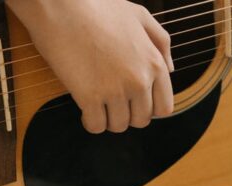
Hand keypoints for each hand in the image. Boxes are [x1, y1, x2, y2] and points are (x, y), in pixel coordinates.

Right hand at [8, 0, 173, 133]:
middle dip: (127, 115)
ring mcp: (115, 90)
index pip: (164, 108)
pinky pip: (96, 126)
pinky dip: (90, 122)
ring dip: (108, 119)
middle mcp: (139, 80)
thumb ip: (160, 42)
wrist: (61, 6)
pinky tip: (84, 108)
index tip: (134, 103)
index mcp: (154, 63)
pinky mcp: (90, 97)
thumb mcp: (138, 16)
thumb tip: (169, 70)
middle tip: (112, 102)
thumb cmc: (97, 8)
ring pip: (118, 126)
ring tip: (98, 103)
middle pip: (141, 120)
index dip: (148, 108)